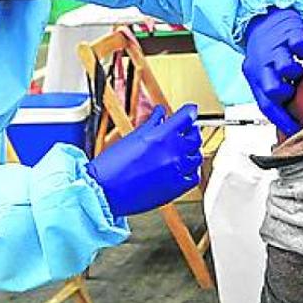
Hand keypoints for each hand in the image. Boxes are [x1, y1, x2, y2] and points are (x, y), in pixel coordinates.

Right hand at [86, 104, 202, 216]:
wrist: (105, 190)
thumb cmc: (112, 166)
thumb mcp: (133, 137)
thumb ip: (151, 124)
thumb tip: (160, 115)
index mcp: (162, 136)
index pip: (187, 117)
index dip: (190, 112)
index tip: (190, 111)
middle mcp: (173, 152)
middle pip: (195, 137)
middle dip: (191, 131)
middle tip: (186, 130)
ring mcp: (177, 171)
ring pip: (197, 157)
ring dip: (192, 151)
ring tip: (184, 149)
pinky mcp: (176, 189)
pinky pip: (193, 177)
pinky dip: (191, 171)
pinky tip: (184, 168)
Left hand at [241, 8, 302, 135]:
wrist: (260, 17)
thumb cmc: (264, 50)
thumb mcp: (262, 73)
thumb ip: (272, 92)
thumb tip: (288, 116)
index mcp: (255, 77)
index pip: (266, 105)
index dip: (281, 120)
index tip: (294, 131)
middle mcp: (263, 64)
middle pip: (272, 89)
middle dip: (286, 94)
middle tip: (293, 91)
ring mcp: (276, 49)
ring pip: (286, 67)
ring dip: (296, 73)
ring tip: (299, 70)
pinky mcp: (288, 34)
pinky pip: (298, 45)